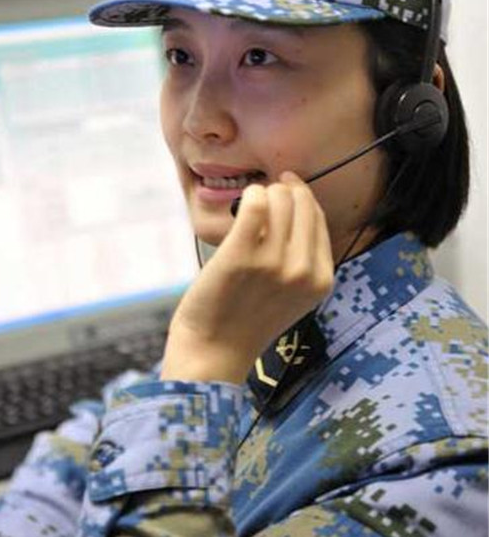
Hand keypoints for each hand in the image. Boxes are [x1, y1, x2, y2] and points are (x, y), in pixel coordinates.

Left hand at [161, 171, 333, 383]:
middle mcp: (303, 271)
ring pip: (279, 199)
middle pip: (302, 204)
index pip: (318, 219)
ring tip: (251, 202)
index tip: (288, 186)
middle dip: (284, 190)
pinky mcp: (241, 256)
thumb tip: (297, 205)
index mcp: (321, 280)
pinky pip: (255, 205)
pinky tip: (242, 202)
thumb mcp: (294, 294)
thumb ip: (303, 258)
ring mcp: (273, 263)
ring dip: (264, 192)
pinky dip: (250, 196)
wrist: (215, 349)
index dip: (303, 196)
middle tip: (267, 192)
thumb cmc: (249, 318)